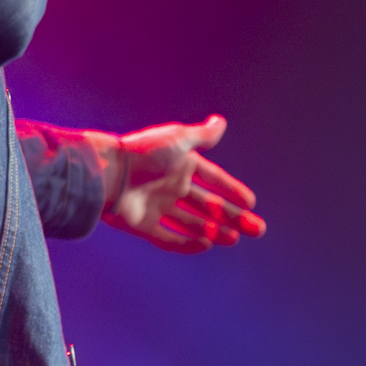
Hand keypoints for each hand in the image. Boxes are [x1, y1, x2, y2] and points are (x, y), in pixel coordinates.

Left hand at [100, 114, 265, 253]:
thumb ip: (201, 135)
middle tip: (256, 230)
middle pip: (208, 205)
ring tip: (234, 238)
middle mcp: (170, 186)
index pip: (212, 179)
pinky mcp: (144, 226)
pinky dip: (187, 243)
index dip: (231, 190)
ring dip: (215, 231)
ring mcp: (158, 207)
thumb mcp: (178, 140)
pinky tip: (206, 244)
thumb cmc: (144, 154)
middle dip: (232, 217)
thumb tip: (221, 122)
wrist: (108, 174)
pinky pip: (169, 238)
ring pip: (193, 223)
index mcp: (180, 165)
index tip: (250, 202)